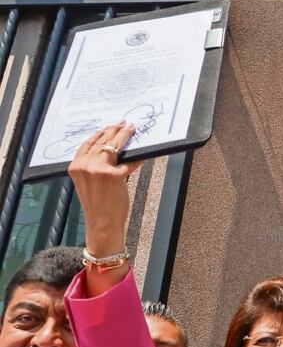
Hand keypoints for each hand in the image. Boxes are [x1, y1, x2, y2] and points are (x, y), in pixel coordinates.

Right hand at [68, 122, 141, 256]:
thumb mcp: (88, 183)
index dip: (99, 134)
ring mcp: (99, 169)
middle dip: (114, 130)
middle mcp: (85, 165)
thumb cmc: (97, 205)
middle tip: (123, 123)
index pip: (87, 144)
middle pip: (102, 142)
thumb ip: (93, 168)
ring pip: (114, 147)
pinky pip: (129, 163)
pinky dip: (137, 159)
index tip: (107, 126)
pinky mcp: (114, 175)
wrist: (102, 223)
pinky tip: (143, 155)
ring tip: (131, 129)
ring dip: (124, 136)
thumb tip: (110, 152)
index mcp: (75, 166)